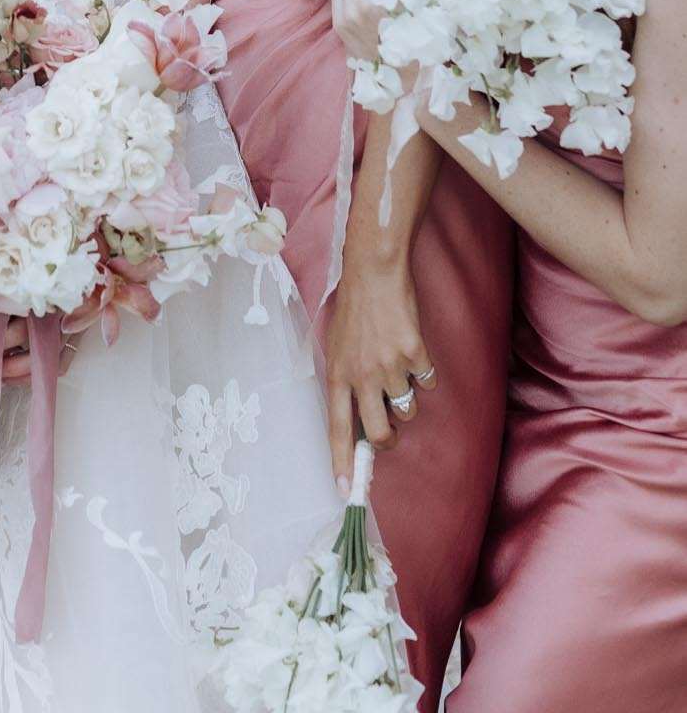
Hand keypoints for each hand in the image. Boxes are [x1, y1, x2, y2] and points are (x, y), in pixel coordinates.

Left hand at [325, 250, 436, 484]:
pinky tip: (410, 349)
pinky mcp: (415, 355)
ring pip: (407, 410)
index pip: (336, 428)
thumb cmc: (354, 308)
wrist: (374, 272)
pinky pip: (426, 382)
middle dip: (388, 439)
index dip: (341, 461)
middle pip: (379, 433)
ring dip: (406, 398)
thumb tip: (358, 417)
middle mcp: (362, 375)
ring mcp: (389, 366)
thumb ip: (346, 380)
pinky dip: (423, 373)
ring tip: (396, 368)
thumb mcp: (337, 345)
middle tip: (390, 427)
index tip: (346, 490)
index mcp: (337, 373)